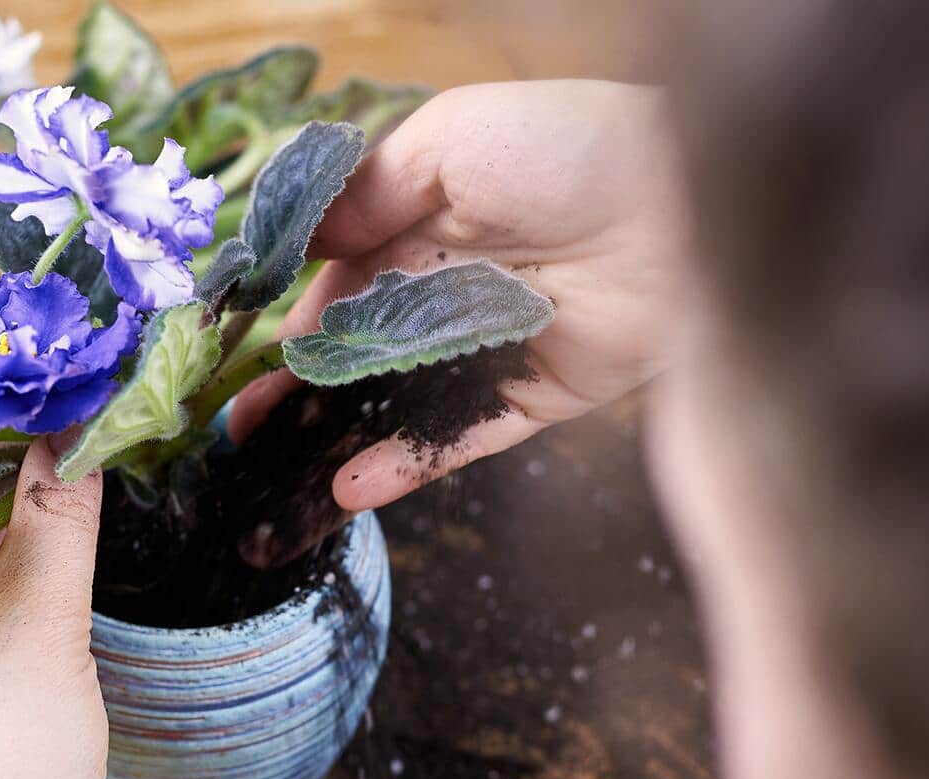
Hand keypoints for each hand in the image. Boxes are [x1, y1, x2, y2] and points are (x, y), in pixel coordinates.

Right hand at [229, 79, 696, 509]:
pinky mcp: (538, 394)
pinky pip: (462, 439)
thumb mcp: (453, 139)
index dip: (296, 316)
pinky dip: (407, 466)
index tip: (242, 355)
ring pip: (402, 401)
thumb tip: (306, 241)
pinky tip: (347, 489)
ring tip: (276, 472)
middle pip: (364, 348)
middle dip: (301, 387)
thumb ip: (374, 190)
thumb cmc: (567, 149)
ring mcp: (497, 345)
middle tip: (241, 427)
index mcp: (433, 221)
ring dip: (339, 436)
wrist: (687, 203)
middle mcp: (458, 286)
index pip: (347, 279)